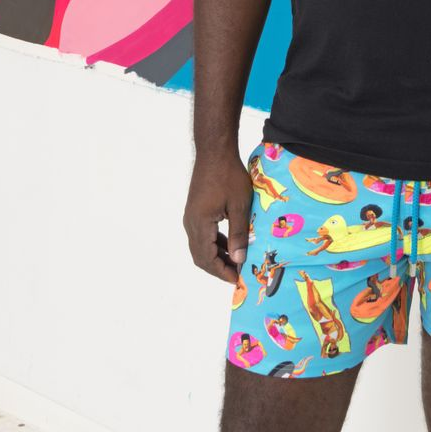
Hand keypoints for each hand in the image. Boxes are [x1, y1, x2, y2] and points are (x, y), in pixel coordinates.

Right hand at [183, 148, 254, 282]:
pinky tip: (231, 244)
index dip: (222, 272)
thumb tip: (238, 260)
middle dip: (218, 268)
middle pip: (201, 256)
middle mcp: (191, 223)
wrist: (214, 152)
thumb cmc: (228, 175)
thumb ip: (239, 234)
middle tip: (237, 274)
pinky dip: (215, 244)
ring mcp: (191, 217)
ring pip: (201, 246)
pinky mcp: (196, 211)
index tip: (238, 279)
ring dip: (217, 256)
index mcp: (200, 224)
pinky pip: (203, 235)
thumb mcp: (239, 206)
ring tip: (237, 262)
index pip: (207, 259)